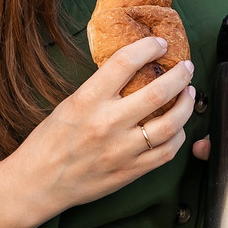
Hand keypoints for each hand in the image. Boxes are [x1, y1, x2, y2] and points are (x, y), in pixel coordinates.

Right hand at [13, 35, 194, 213]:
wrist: (38, 184)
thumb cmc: (50, 142)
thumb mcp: (69, 104)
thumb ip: (100, 89)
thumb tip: (131, 71)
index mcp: (87, 101)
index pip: (124, 62)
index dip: (148, 47)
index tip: (160, 44)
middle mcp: (107, 123)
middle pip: (157, 91)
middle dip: (180, 74)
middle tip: (186, 67)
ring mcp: (121, 150)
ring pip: (170, 124)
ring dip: (186, 105)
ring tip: (188, 94)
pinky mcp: (130, 171)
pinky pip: (166, 152)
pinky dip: (178, 136)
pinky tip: (178, 127)